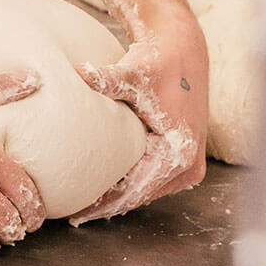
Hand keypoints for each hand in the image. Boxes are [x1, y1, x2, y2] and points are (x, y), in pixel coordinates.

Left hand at [69, 17, 208, 224]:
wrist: (184, 49)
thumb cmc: (157, 61)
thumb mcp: (132, 72)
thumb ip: (103, 78)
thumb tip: (74, 73)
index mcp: (178, 153)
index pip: (135, 191)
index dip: (105, 205)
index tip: (77, 216)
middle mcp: (190, 165)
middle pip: (141, 196)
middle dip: (109, 205)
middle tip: (74, 216)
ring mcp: (191, 165)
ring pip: (148, 191)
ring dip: (121, 196)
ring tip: (85, 205)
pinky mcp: (187, 159)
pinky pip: (155, 179)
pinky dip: (133, 183)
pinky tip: (107, 185)